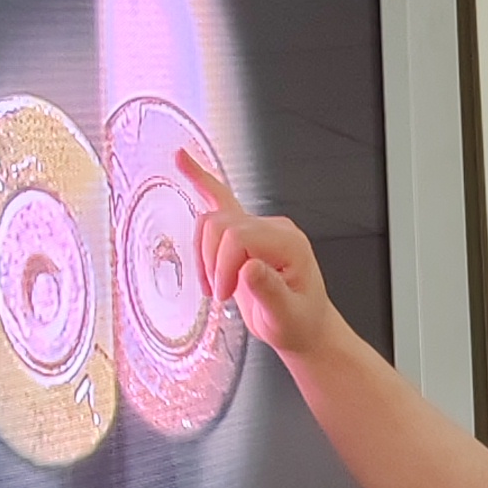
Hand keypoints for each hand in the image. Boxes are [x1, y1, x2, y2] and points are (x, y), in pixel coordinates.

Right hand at [181, 152, 340, 365]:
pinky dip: (200, 181)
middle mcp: (275, 228)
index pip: (239, 236)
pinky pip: (220, 199)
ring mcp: (259, 226)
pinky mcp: (245, 232)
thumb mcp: (286, 317)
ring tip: (215, 283)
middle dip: (211, 261)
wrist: (304, 327)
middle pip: (221, 224)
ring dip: (203, 253)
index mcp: (289, 243)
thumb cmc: (298, 324)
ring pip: (212, 219)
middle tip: (219, 293)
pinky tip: (182, 160)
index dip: (221, 265)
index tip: (221, 294)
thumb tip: (249, 268)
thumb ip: (269, 292)